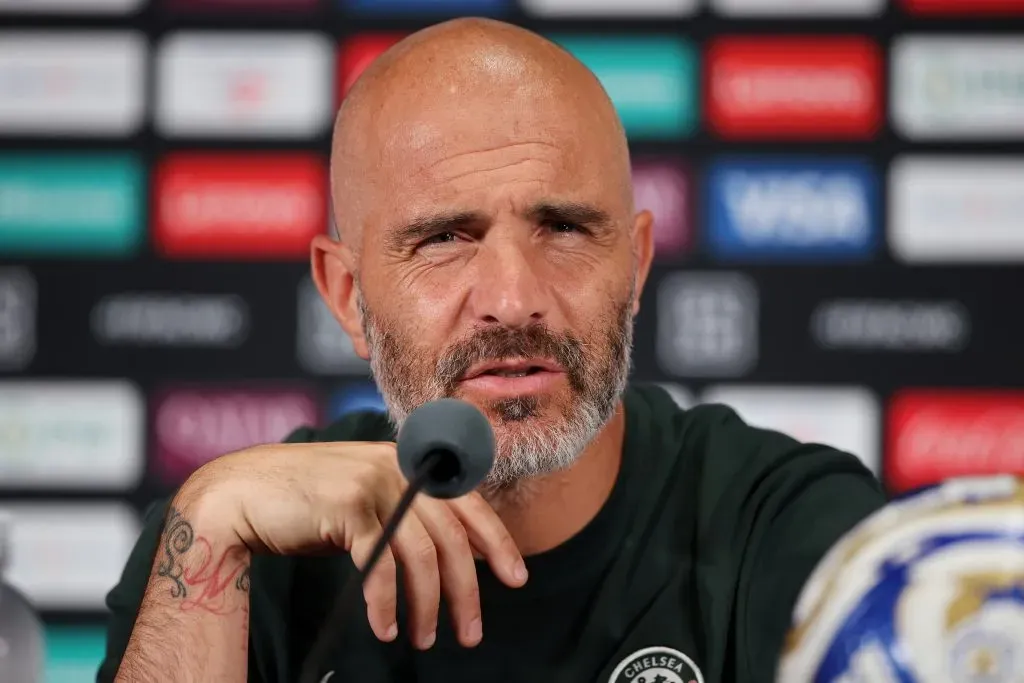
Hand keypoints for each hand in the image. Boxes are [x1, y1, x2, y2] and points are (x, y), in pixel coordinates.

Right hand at [179, 442, 527, 649]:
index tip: (516, 578)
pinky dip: (386, 601)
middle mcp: (397, 467)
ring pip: (421, 553)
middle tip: (470, 634)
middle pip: (451, 535)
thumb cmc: (306, 503)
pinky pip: (380, 564)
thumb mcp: (367, 500)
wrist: (241, 493)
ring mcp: (373, 483)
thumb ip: (405, 514)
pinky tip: (386, 627)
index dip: (496, 541)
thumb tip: (449, 556)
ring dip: (426, 605)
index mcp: (409, 463)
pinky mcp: (347, 506)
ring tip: (422, 639)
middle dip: (465, 590)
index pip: (468, 503)